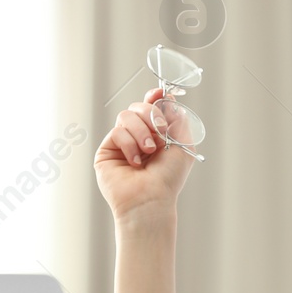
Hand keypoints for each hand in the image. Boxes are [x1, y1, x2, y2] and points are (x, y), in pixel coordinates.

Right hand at [94, 87, 196, 221]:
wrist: (151, 198)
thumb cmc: (168, 178)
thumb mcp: (184, 145)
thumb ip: (178, 120)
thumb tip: (168, 98)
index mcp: (157, 134)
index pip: (151, 107)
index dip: (154, 97)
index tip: (160, 93)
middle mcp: (139, 136)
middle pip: (138, 106)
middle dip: (151, 114)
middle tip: (160, 130)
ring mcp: (122, 143)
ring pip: (126, 116)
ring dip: (141, 132)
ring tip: (149, 151)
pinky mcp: (107, 151)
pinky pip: (117, 132)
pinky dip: (130, 144)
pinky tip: (136, 162)